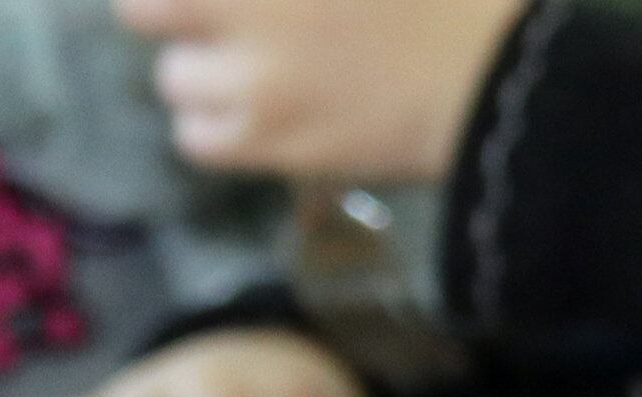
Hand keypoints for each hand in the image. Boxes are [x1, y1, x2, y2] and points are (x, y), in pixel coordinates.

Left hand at [115, 0, 522, 179]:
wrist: (498, 80)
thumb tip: (245, 8)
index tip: (196, 8)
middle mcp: (250, 6)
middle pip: (143, 7)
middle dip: (168, 8)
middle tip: (204, 18)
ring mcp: (254, 72)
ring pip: (170, 76)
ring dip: (199, 69)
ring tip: (251, 68)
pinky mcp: (267, 138)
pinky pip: (194, 136)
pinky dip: (216, 124)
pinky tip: (258, 111)